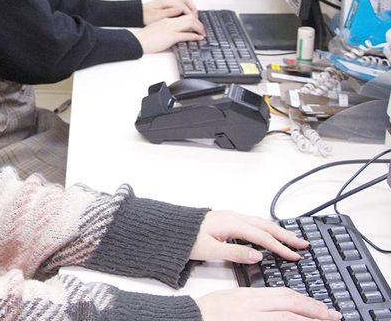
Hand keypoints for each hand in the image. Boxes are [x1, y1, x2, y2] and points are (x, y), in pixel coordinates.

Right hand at [133, 13, 204, 53]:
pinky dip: (194, 36)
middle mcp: (170, 22)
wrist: (139, 41)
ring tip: (202, 33)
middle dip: (198, 22)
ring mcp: (171, 28)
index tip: (196, 24)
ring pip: (190, 23)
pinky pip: (186, 34)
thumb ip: (166, 28)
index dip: (192, 19)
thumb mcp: (157, 29)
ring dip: (199, 28)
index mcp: (166, 19)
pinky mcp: (171, 36)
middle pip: (189, 17)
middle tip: (202, 29)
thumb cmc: (145, 37)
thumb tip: (173, 32)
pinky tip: (198, 37)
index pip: (183, 15)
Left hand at [143, 0, 197, 24]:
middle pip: (187, 1)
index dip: (190, 14)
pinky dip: (187, 9)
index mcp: (167, 1)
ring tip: (194, 19)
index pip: (184, 5)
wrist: (138, 14)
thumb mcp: (156, 16)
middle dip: (194, 10)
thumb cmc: (145, 16)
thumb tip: (181, 9)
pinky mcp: (169, 5)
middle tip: (196, 20)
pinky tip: (187, 18)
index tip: (194, 22)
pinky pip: (182, 4)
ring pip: (186, 2)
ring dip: (191, 9)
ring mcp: (170, 1)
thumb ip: (169, 12)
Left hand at [189, 210, 307, 263]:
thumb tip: (258, 255)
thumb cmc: (185, 238)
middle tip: (304, 243)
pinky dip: (265, 228)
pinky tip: (269, 233)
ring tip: (293, 238)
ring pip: (260, 222)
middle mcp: (232, 217)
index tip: (295, 255)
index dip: (280, 247)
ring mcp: (230, 217)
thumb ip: (235, 253)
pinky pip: (252, 222)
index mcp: (231, 223)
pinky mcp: (226, 220)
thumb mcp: (209, 250)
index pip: (262, 237)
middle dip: (286, 235)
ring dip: (277, 231)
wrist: (169, 228)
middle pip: (265, 226)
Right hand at [196, 288, 341, 319]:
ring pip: (287, 320)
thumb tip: (277, 306)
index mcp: (248, 296)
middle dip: (315, 311)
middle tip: (332, 316)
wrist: (190, 318)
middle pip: (290, 306)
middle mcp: (252, 308)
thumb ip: (255, 301)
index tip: (322, 307)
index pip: (284, 295)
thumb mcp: (232, 298)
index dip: (306, 300)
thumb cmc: (206, 311)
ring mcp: (251, 320)